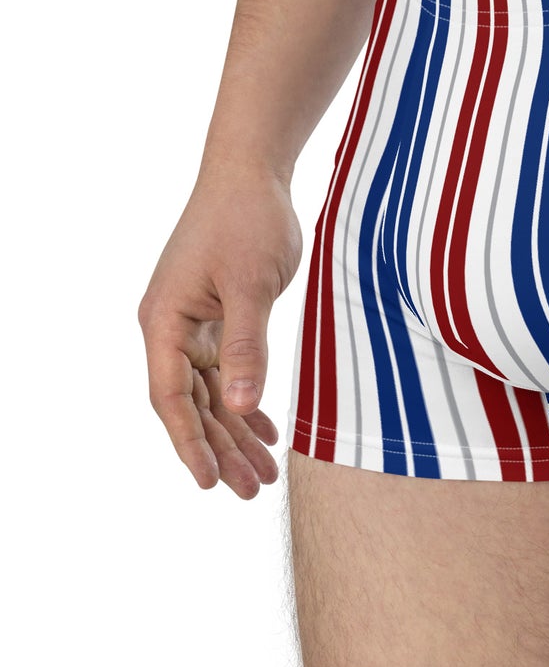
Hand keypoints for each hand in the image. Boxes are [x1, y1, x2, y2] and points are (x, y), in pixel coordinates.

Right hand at [138, 164, 303, 497]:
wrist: (251, 175)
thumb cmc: (248, 220)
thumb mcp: (252, 285)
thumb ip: (247, 345)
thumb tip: (238, 406)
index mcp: (165, 323)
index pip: (172, 399)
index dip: (190, 444)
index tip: (209, 484)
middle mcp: (170, 329)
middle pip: (193, 406)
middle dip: (221, 450)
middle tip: (251, 491)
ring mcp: (192, 324)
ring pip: (211, 394)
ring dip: (236, 433)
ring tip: (263, 474)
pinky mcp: (217, 318)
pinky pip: (226, 372)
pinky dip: (245, 402)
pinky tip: (265, 430)